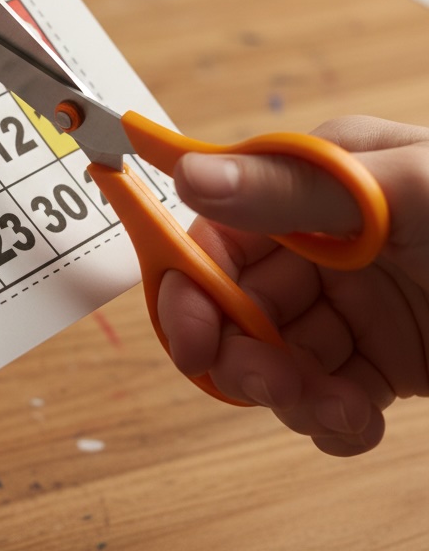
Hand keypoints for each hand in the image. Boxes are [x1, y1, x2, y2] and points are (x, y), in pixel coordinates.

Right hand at [158, 115, 428, 455]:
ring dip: (282, 389)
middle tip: (256, 376)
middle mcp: (322, 243)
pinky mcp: (382, 364)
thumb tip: (190, 173)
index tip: (188, 325)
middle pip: (235, 298)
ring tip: (326, 405)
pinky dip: (324, 418)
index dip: (189, 274)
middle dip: (234, 343)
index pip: (220, 225)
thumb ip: (295, 188)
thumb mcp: (407, 193)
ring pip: (270, 352)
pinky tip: (354, 420)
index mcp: (317, 184)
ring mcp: (351, 306)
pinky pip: (321, 395)